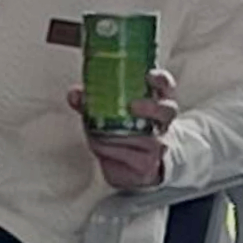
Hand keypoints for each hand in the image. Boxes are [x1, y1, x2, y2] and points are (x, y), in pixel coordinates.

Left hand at [67, 69, 177, 191]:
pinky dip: (110, 149)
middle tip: (132, 105)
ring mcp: (159, 144)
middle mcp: (163, 122)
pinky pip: (129, 156)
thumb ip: (93, 101)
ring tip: (95, 129)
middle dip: (151, 107)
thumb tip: (75, 94)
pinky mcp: (148, 164)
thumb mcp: (111, 113)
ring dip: (116, 132)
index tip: (148, 75)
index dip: (160, 79)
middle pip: (167, 111)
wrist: (139, 167)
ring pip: (144, 137)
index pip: (166, 85)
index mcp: (157, 101)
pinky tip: (99, 145)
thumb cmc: (126, 131)